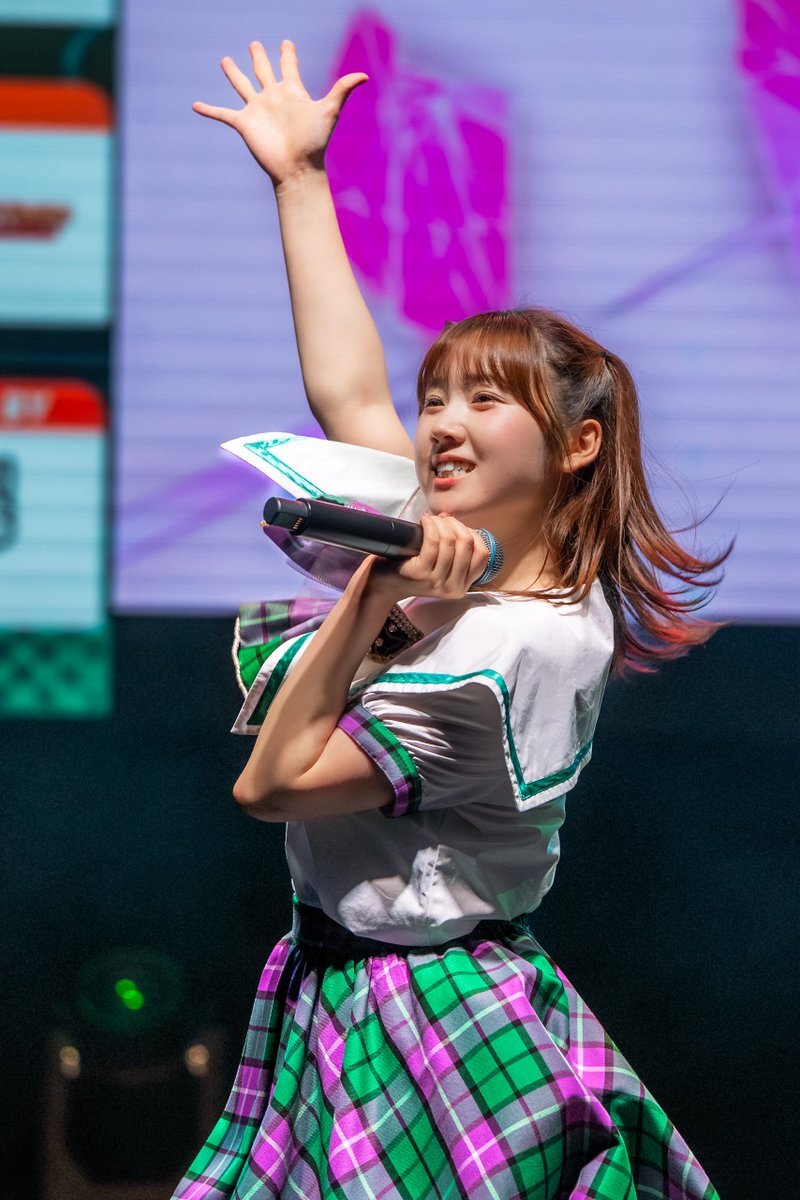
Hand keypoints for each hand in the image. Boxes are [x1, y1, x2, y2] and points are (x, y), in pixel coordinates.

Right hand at [192, 39, 367, 187]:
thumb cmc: (315, 141)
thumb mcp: (329, 110)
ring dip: (233, 73)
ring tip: (224, 60)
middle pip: (263, 70)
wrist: (298, 168)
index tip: (287, 43)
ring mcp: (257, 110)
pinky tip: (194, 105)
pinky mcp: (243, 124)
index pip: (289, 66)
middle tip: (254, 44)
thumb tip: (365, 75)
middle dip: (259, 56)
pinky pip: (222, 114)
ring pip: (241, 85)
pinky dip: (208, 110)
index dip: (288, 54)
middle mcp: (272, 97)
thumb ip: (343, 90)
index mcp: (291, 91)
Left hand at [365, 513, 490, 601]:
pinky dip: (430, 525)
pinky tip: (423, 521)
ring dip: (441, 523)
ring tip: (431, 520)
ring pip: (450, 541)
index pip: (482, 555)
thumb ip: (454, 551)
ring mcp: (437, 582)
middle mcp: (453, 588)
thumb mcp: (440, 567)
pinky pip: (433, 542)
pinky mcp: (420, 573)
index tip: (457, 527)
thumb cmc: (412, 570)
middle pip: (468, 545)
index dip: (472, 534)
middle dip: (456, 525)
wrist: (384, 585)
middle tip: (441, 520)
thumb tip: (453, 521)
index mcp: (462, 586)